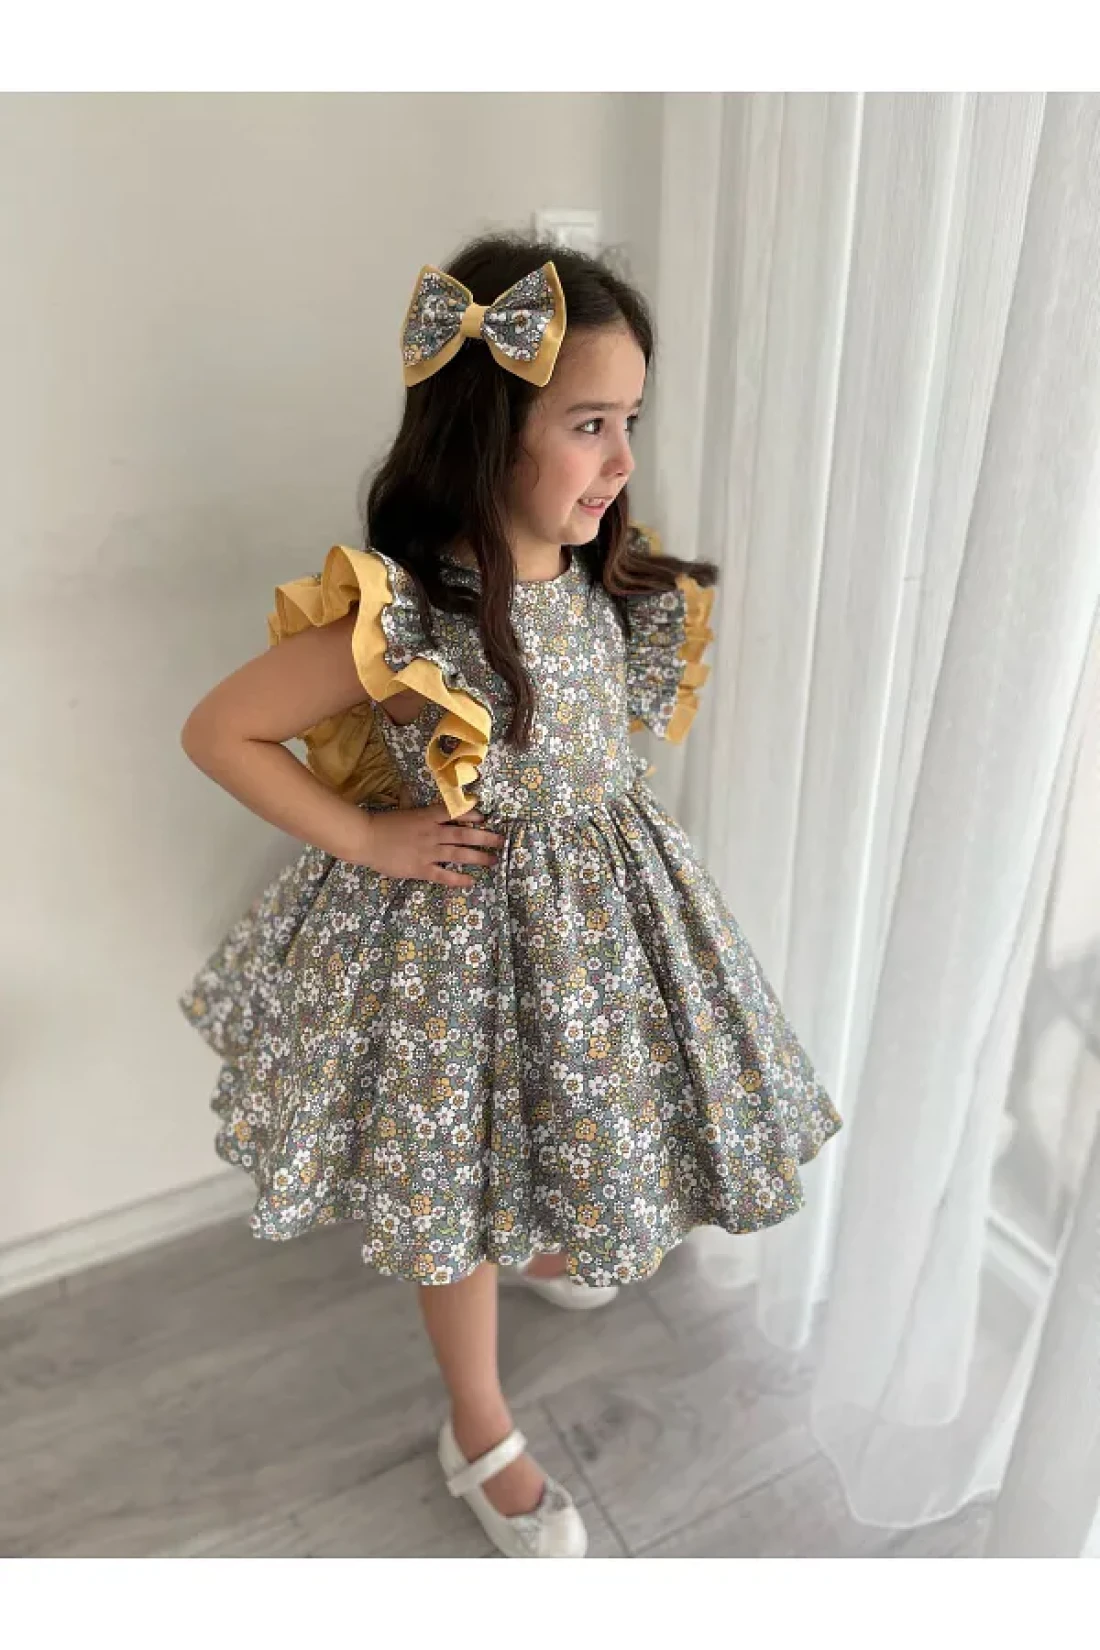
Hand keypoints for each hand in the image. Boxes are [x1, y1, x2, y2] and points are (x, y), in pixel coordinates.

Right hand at [353, 800, 505, 888]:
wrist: (366, 838)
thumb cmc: (384, 824)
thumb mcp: (407, 811)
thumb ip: (423, 812)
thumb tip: (437, 811)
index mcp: (428, 816)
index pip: (456, 813)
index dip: (473, 815)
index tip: (485, 818)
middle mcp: (433, 833)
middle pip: (465, 834)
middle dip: (486, 837)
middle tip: (501, 840)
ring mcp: (428, 851)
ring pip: (460, 854)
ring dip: (479, 857)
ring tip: (494, 861)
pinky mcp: (421, 868)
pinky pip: (444, 875)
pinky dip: (458, 878)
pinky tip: (471, 881)